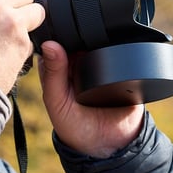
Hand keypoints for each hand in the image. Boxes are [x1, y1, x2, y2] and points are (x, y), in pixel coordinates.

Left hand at [38, 41, 143, 157]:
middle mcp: (78, 61)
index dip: (55, 32)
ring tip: (98, 42)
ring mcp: (101, 61)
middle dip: (79, 31)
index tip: (59, 28)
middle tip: (81, 37)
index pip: (54, 40)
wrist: (109, 144)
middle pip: (78, 35)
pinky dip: (121, 45)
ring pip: (100, 38)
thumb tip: (50, 44)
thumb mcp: (57, 103)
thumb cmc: (74, 125)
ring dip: (101, 34)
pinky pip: (122, 49)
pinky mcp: (123, 66)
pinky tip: (116, 48)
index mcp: (58, 66)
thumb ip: (52, 76)